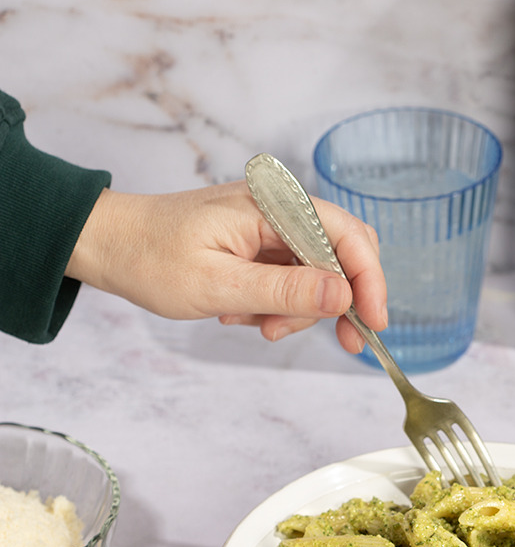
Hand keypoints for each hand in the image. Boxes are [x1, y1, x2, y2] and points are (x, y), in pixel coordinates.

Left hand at [65, 181, 387, 351]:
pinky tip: (244, 313)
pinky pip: (294, 276)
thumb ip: (285, 289)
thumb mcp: (218, 284)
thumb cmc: (150, 257)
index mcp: (273, 205)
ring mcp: (273, 225)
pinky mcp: (264, 242)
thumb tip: (344, 295)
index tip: (374, 322)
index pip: (347, 236)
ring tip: (252, 324)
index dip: (370, 281)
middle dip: (341, 300)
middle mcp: (281, 208)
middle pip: (344, 252)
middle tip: (339, 340)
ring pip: (321, 271)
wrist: (108, 244)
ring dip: (299, 308)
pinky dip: (279, 303)